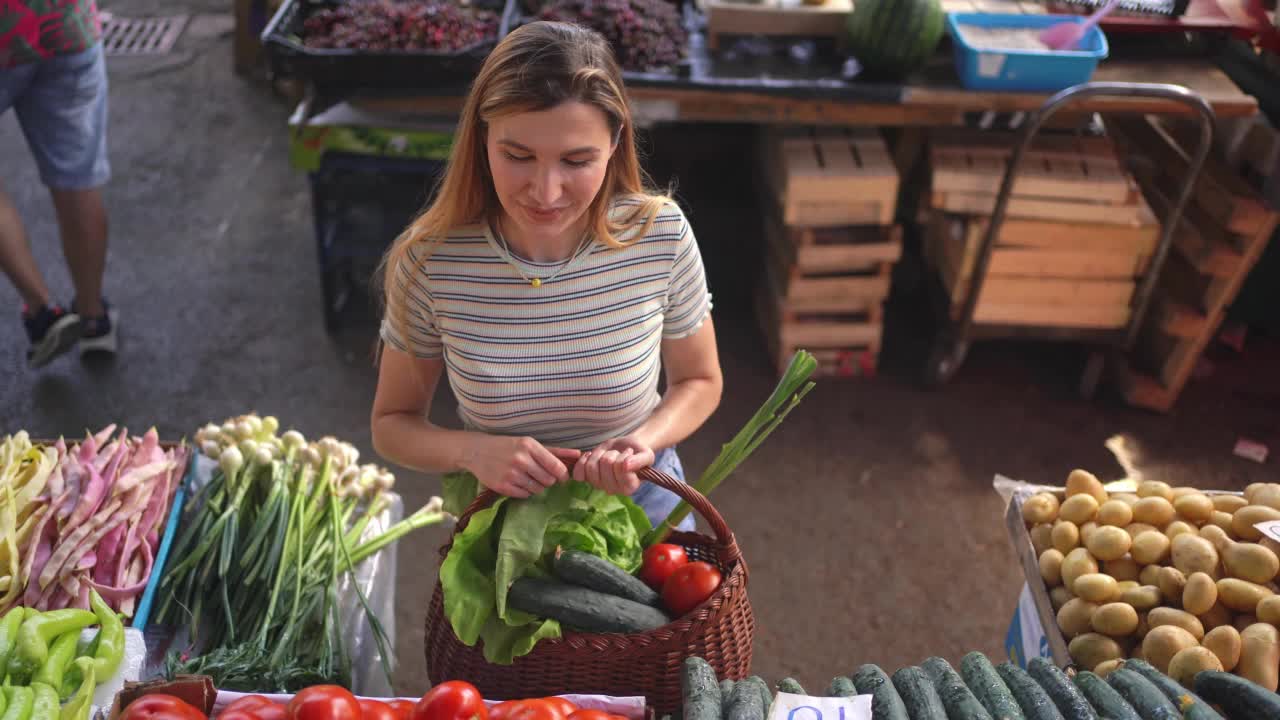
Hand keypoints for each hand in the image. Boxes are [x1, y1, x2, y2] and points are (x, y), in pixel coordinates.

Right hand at [461, 435, 580, 498]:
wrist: (477, 451)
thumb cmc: (508, 446)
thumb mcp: (530, 444)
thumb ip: (555, 451)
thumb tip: (578, 454)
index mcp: (529, 446)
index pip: (556, 466)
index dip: (563, 475)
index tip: (562, 477)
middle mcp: (521, 460)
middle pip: (549, 480)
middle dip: (548, 480)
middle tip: (540, 475)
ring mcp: (511, 474)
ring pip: (538, 489)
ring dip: (537, 486)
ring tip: (527, 477)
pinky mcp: (502, 486)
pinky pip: (525, 495)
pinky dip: (525, 491)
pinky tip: (518, 482)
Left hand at [572, 437, 654, 495]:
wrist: (626, 449)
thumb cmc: (638, 453)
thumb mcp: (646, 455)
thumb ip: (640, 461)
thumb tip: (627, 466)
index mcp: (630, 487)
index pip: (621, 469)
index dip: (624, 457)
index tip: (630, 454)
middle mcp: (614, 490)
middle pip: (606, 464)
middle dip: (613, 453)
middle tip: (619, 453)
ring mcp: (599, 485)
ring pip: (591, 467)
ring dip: (599, 454)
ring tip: (608, 454)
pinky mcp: (587, 478)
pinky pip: (578, 474)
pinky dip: (583, 460)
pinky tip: (592, 455)